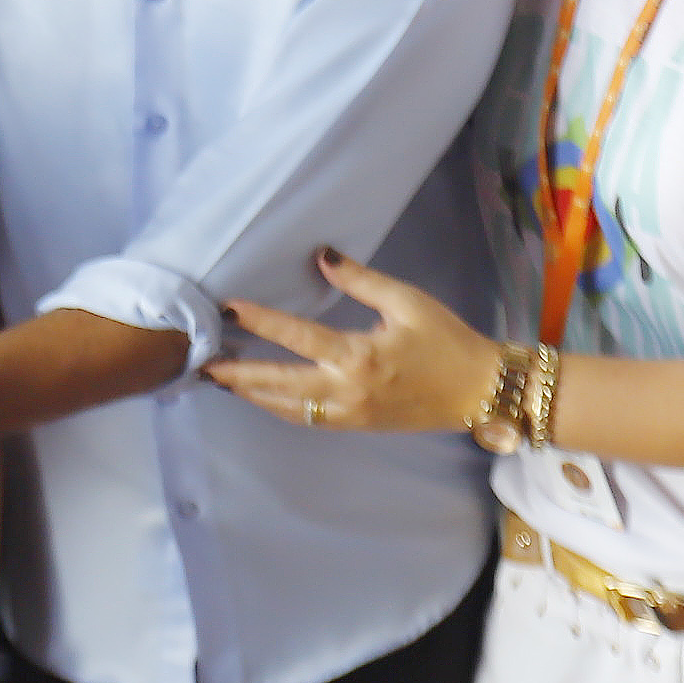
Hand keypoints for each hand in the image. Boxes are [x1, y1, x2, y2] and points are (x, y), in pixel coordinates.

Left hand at [206, 249, 496, 434]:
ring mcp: (350, 415)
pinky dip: (280, 408)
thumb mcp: (408, 301)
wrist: (481, 392)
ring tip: (222, 381)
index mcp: (358, 357)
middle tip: (202, 365)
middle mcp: (347, 391)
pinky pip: (308, 419)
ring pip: (288, 408)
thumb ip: (361, 280)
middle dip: (237, 375)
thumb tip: (322, 256)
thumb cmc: (447, 342)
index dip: (259, 322)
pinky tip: (263, 397)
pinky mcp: (357, 426)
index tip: (228, 309)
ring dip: (253, 395)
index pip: (296, 337)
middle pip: (278, 385)